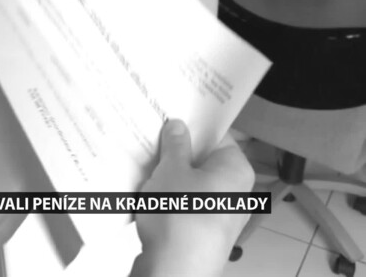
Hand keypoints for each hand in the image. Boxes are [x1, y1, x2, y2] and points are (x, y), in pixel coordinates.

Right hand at [131, 120, 254, 276]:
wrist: (175, 269)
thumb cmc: (180, 214)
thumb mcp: (171, 170)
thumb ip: (175, 144)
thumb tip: (178, 125)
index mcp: (236, 169)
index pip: (217, 136)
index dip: (193, 126)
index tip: (170, 117)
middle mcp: (235, 190)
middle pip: (204, 161)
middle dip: (177, 152)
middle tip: (150, 139)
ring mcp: (221, 214)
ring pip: (192, 184)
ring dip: (169, 176)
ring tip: (144, 165)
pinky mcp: (204, 232)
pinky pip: (186, 204)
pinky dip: (169, 198)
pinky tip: (147, 194)